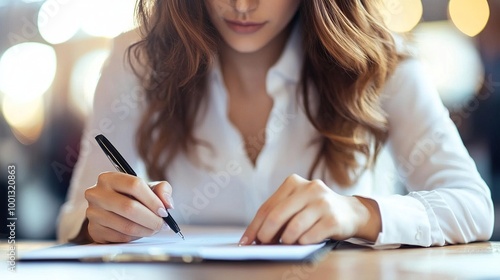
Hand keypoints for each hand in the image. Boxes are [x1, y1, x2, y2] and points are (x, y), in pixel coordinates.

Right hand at [84, 172, 173, 242]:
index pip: (134, 185)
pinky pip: (120, 237)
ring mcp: (93, 213)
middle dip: (151, 219)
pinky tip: (140, 232)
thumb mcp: (147, 187)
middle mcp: (97, 193)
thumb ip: (161, 189)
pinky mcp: (93, 230)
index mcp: (109, 178)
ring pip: (126, 226)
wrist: (110, 210)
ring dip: (146, 230)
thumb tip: (168, 204)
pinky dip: (135, 237)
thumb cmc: (131, 196)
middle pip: (129, 207)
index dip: (153, 200)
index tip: (164, 211)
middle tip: (162, 225)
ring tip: (154, 229)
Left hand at [240, 174, 380, 244]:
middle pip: (277, 215)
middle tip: (262, 245)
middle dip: (266, 234)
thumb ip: (278, 215)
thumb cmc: (315, 211)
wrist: (350, 212)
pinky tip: (303, 243)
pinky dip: (303, 242)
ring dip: (286, 240)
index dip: (254, 226)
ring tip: (286, 244)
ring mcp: (323, 202)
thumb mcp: (297, 205)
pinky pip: (311, 236)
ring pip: (294, 227)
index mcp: (294, 183)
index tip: (245, 242)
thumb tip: (255, 237)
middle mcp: (309, 188)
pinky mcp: (333, 218)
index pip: (267, 207)